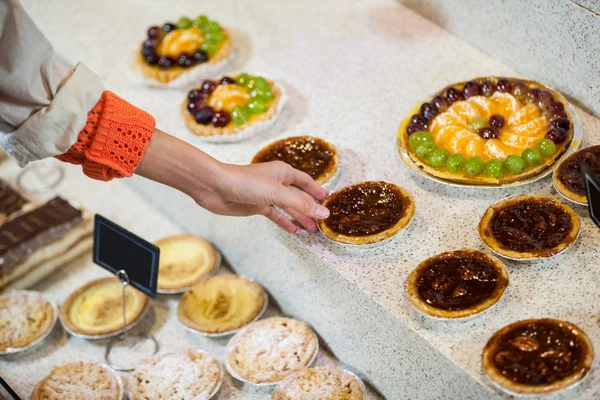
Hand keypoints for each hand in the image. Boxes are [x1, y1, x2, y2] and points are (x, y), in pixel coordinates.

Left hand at [193, 161, 329, 232]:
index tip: (329, 201)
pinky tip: (293, 230)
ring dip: (299, 217)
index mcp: (283, 172)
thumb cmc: (244, 182)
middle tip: (323, 222)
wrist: (215, 187)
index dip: (317, 191)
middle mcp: (276, 182)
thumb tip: (323, 213)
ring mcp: (266, 195)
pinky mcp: (256, 205)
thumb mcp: (277, 193)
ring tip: (312, 229)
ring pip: (287, 207)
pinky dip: (284, 222)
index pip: (306, 182)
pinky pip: (275, 215)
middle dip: (310, 208)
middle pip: (298, 196)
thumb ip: (300, 204)